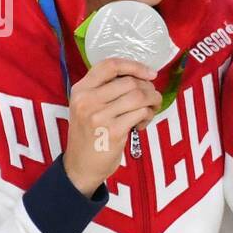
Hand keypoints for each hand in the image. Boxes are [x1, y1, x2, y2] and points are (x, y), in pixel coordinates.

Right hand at [62, 58, 160, 195]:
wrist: (80, 166)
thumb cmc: (89, 134)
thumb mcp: (86, 106)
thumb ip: (105, 90)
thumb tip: (141, 77)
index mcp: (81, 90)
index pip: (110, 66)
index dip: (134, 66)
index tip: (151, 73)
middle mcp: (87, 100)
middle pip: (129, 81)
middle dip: (148, 88)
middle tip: (152, 98)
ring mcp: (99, 116)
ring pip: (139, 96)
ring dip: (152, 101)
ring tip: (150, 109)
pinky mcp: (113, 132)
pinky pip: (141, 113)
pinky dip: (148, 116)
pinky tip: (142, 123)